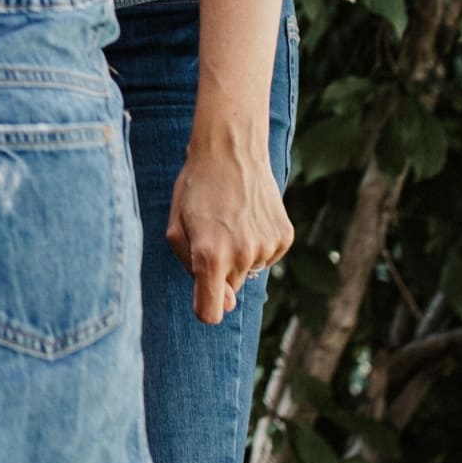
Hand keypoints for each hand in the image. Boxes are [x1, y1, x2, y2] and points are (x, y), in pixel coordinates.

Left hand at [166, 131, 292, 324]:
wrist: (231, 150)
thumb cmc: (195, 188)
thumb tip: (226, 304)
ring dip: (237, 255)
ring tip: (229, 220)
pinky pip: (266, 256)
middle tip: (211, 234)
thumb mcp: (177, 226)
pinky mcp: (284, 237)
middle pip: (229, 289)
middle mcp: (242, 256)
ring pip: (248, 272)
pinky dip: (256, 243)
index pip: (210, 312)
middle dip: (218, 271)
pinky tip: (248, 217)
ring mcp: (267, 247)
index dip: (204, 307)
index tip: (202, 295)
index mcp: (210, 256)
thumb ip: (190, 268)